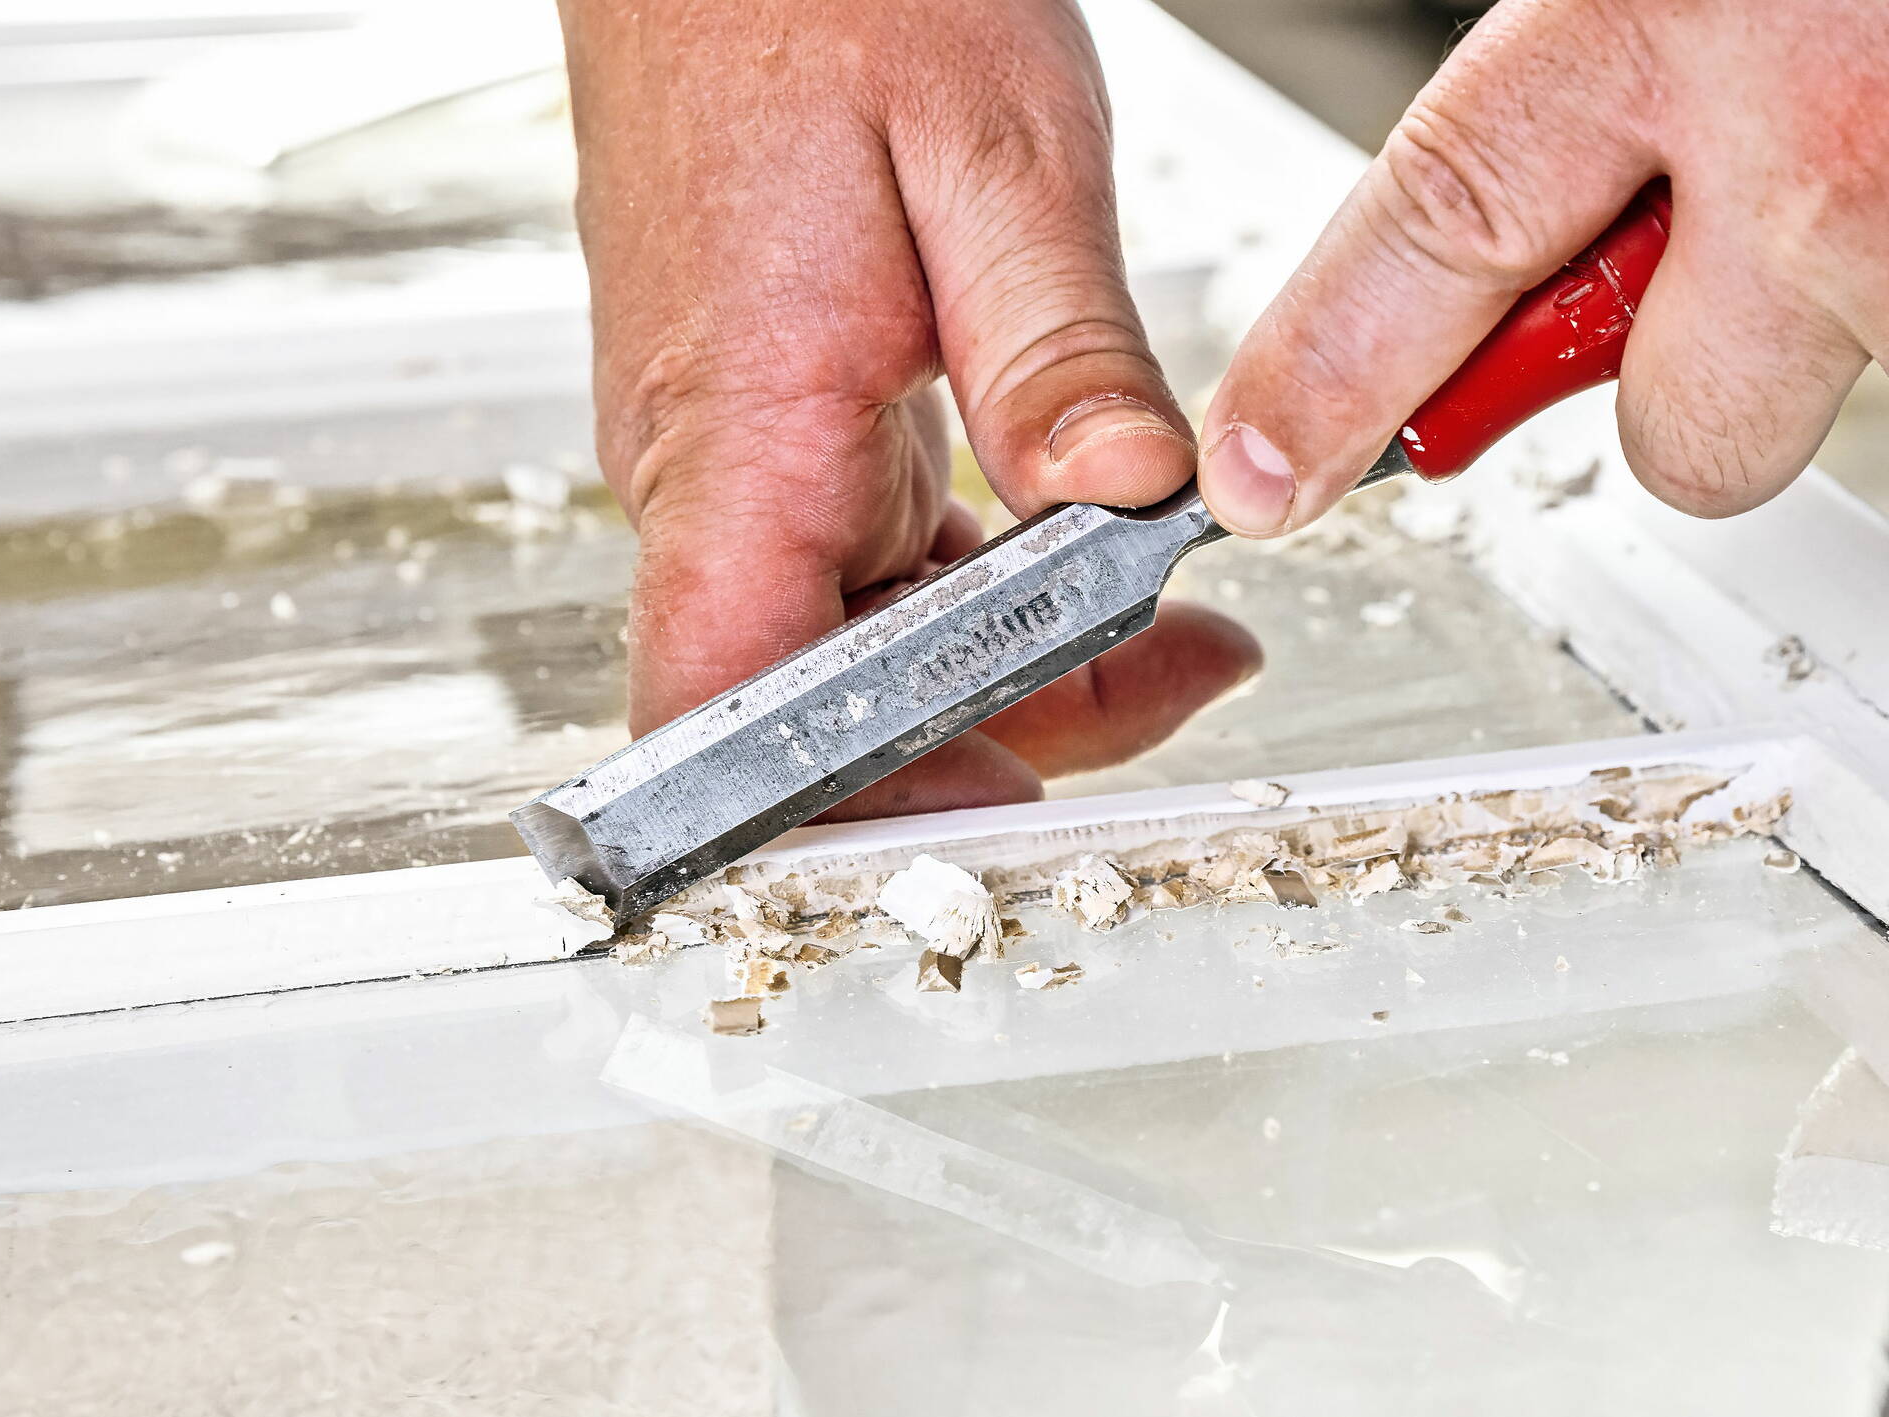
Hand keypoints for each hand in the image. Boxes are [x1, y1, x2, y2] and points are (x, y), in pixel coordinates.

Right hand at [560, 0, 1258, 814]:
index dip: (858, 800)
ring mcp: (732, 455)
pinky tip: (1078, 530)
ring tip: (1169, 610)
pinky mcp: (769, 423)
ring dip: (1008, 659)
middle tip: (1179, 674)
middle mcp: (708, 467)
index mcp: (735, 430)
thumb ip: (1057, 346)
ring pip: (854, 644)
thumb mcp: (992, 143)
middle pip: (821, 706)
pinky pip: (865, 560)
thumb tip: (1129, 498)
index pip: (733, 712)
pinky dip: (981, 581)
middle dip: (1006, 728)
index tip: (1014, 800)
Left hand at [1198, 0, 1888, 532]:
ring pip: (1867, 388)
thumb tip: (1499, 215)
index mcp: (1685, 8)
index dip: (1334, 364)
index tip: (1266, 467)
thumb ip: (1613, 59)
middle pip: (1672, 428)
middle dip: (1697, 373)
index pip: (1441, 226)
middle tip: (1782, 225)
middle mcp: (1821, 159)